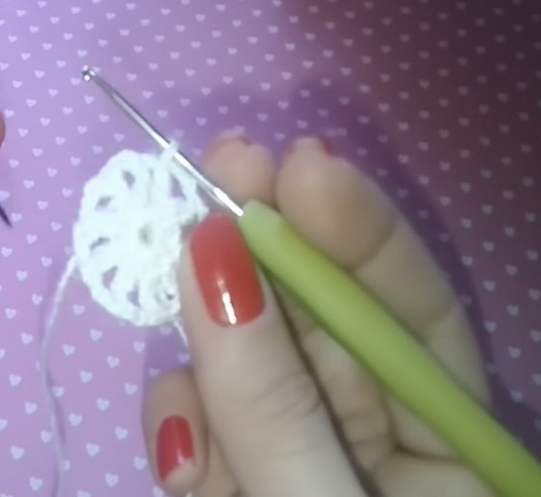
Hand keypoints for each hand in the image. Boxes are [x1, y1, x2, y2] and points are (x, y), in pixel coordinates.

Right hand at [142, 135, 491, 495]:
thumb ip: (271, 404)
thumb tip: (211, 258)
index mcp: (446, 449)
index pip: (413, 314)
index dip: (359, 232)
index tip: (300, 163)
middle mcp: (372, 439)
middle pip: (314, 323)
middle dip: (263, 252)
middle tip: (220, 166)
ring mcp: (294, 454)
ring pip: (241, 367)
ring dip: (207, 364)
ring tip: (189, 403)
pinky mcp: (232, 475)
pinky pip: (202, 427)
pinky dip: (184, 433)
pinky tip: (183, 464)